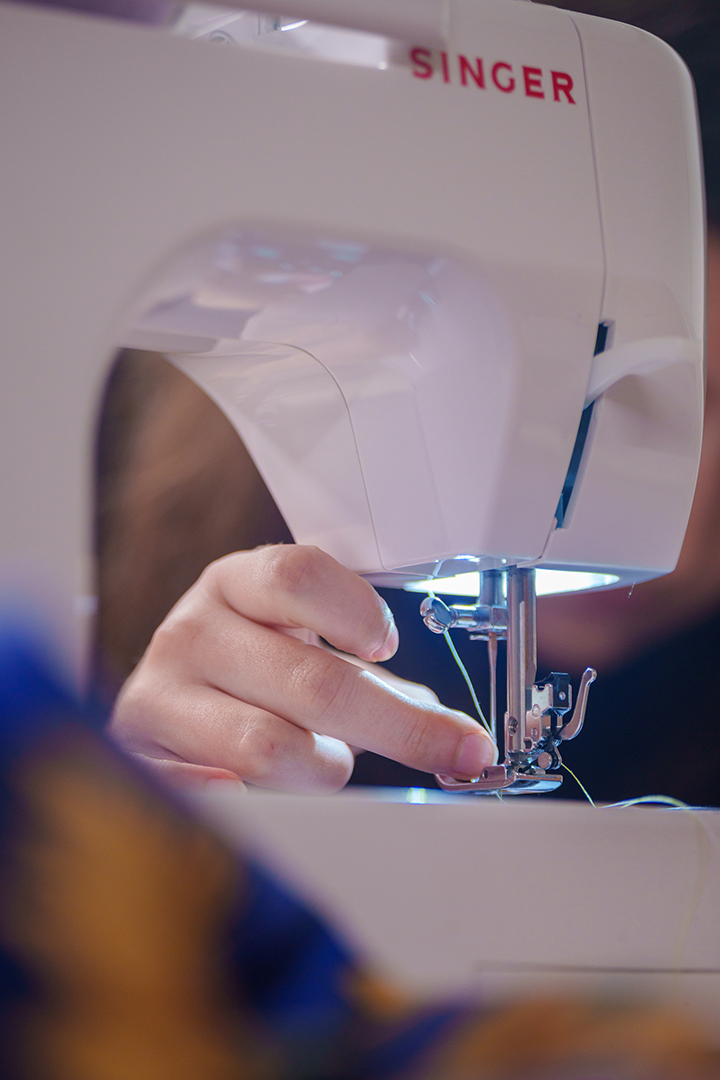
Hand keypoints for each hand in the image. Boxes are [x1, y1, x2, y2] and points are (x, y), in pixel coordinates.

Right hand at [110, 545, 494, 790]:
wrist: (165, 697)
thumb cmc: (247, 664)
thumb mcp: (297, 639)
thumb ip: (369, 673)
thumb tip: (454, 735)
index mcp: (236, 583)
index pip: (298, 575)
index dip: (355, 610)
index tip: (390, 645)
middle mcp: (191, 631)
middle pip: (309, 679)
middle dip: (397, 724)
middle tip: (453, 749)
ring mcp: (159, 694)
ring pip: (268, 746)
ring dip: (323, 766)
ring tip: (325, 759)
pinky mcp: (141, 756)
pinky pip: (207, 791)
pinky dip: (249, 800)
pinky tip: (261, 795)